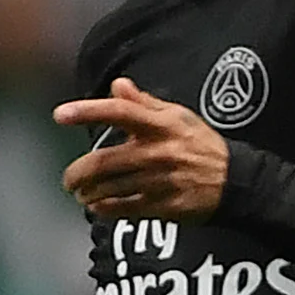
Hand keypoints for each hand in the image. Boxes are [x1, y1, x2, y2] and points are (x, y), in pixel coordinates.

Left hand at [54, 78, 229, 220]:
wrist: (235, 181)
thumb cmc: (201, 144)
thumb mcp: (178, 116)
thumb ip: (144, 102)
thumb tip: (117, 85)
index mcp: (161, 125)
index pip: (119, 112)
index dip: (87, 111)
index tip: (60, 114)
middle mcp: (159, 152)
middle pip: (105, 161)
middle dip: (78, 172)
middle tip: (68, 179)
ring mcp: (161, 181)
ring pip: (111, 188)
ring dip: (89, 192)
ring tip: (81, 193)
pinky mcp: (165, 205)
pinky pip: (126, 209)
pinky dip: (106, 209)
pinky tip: (97, 207)